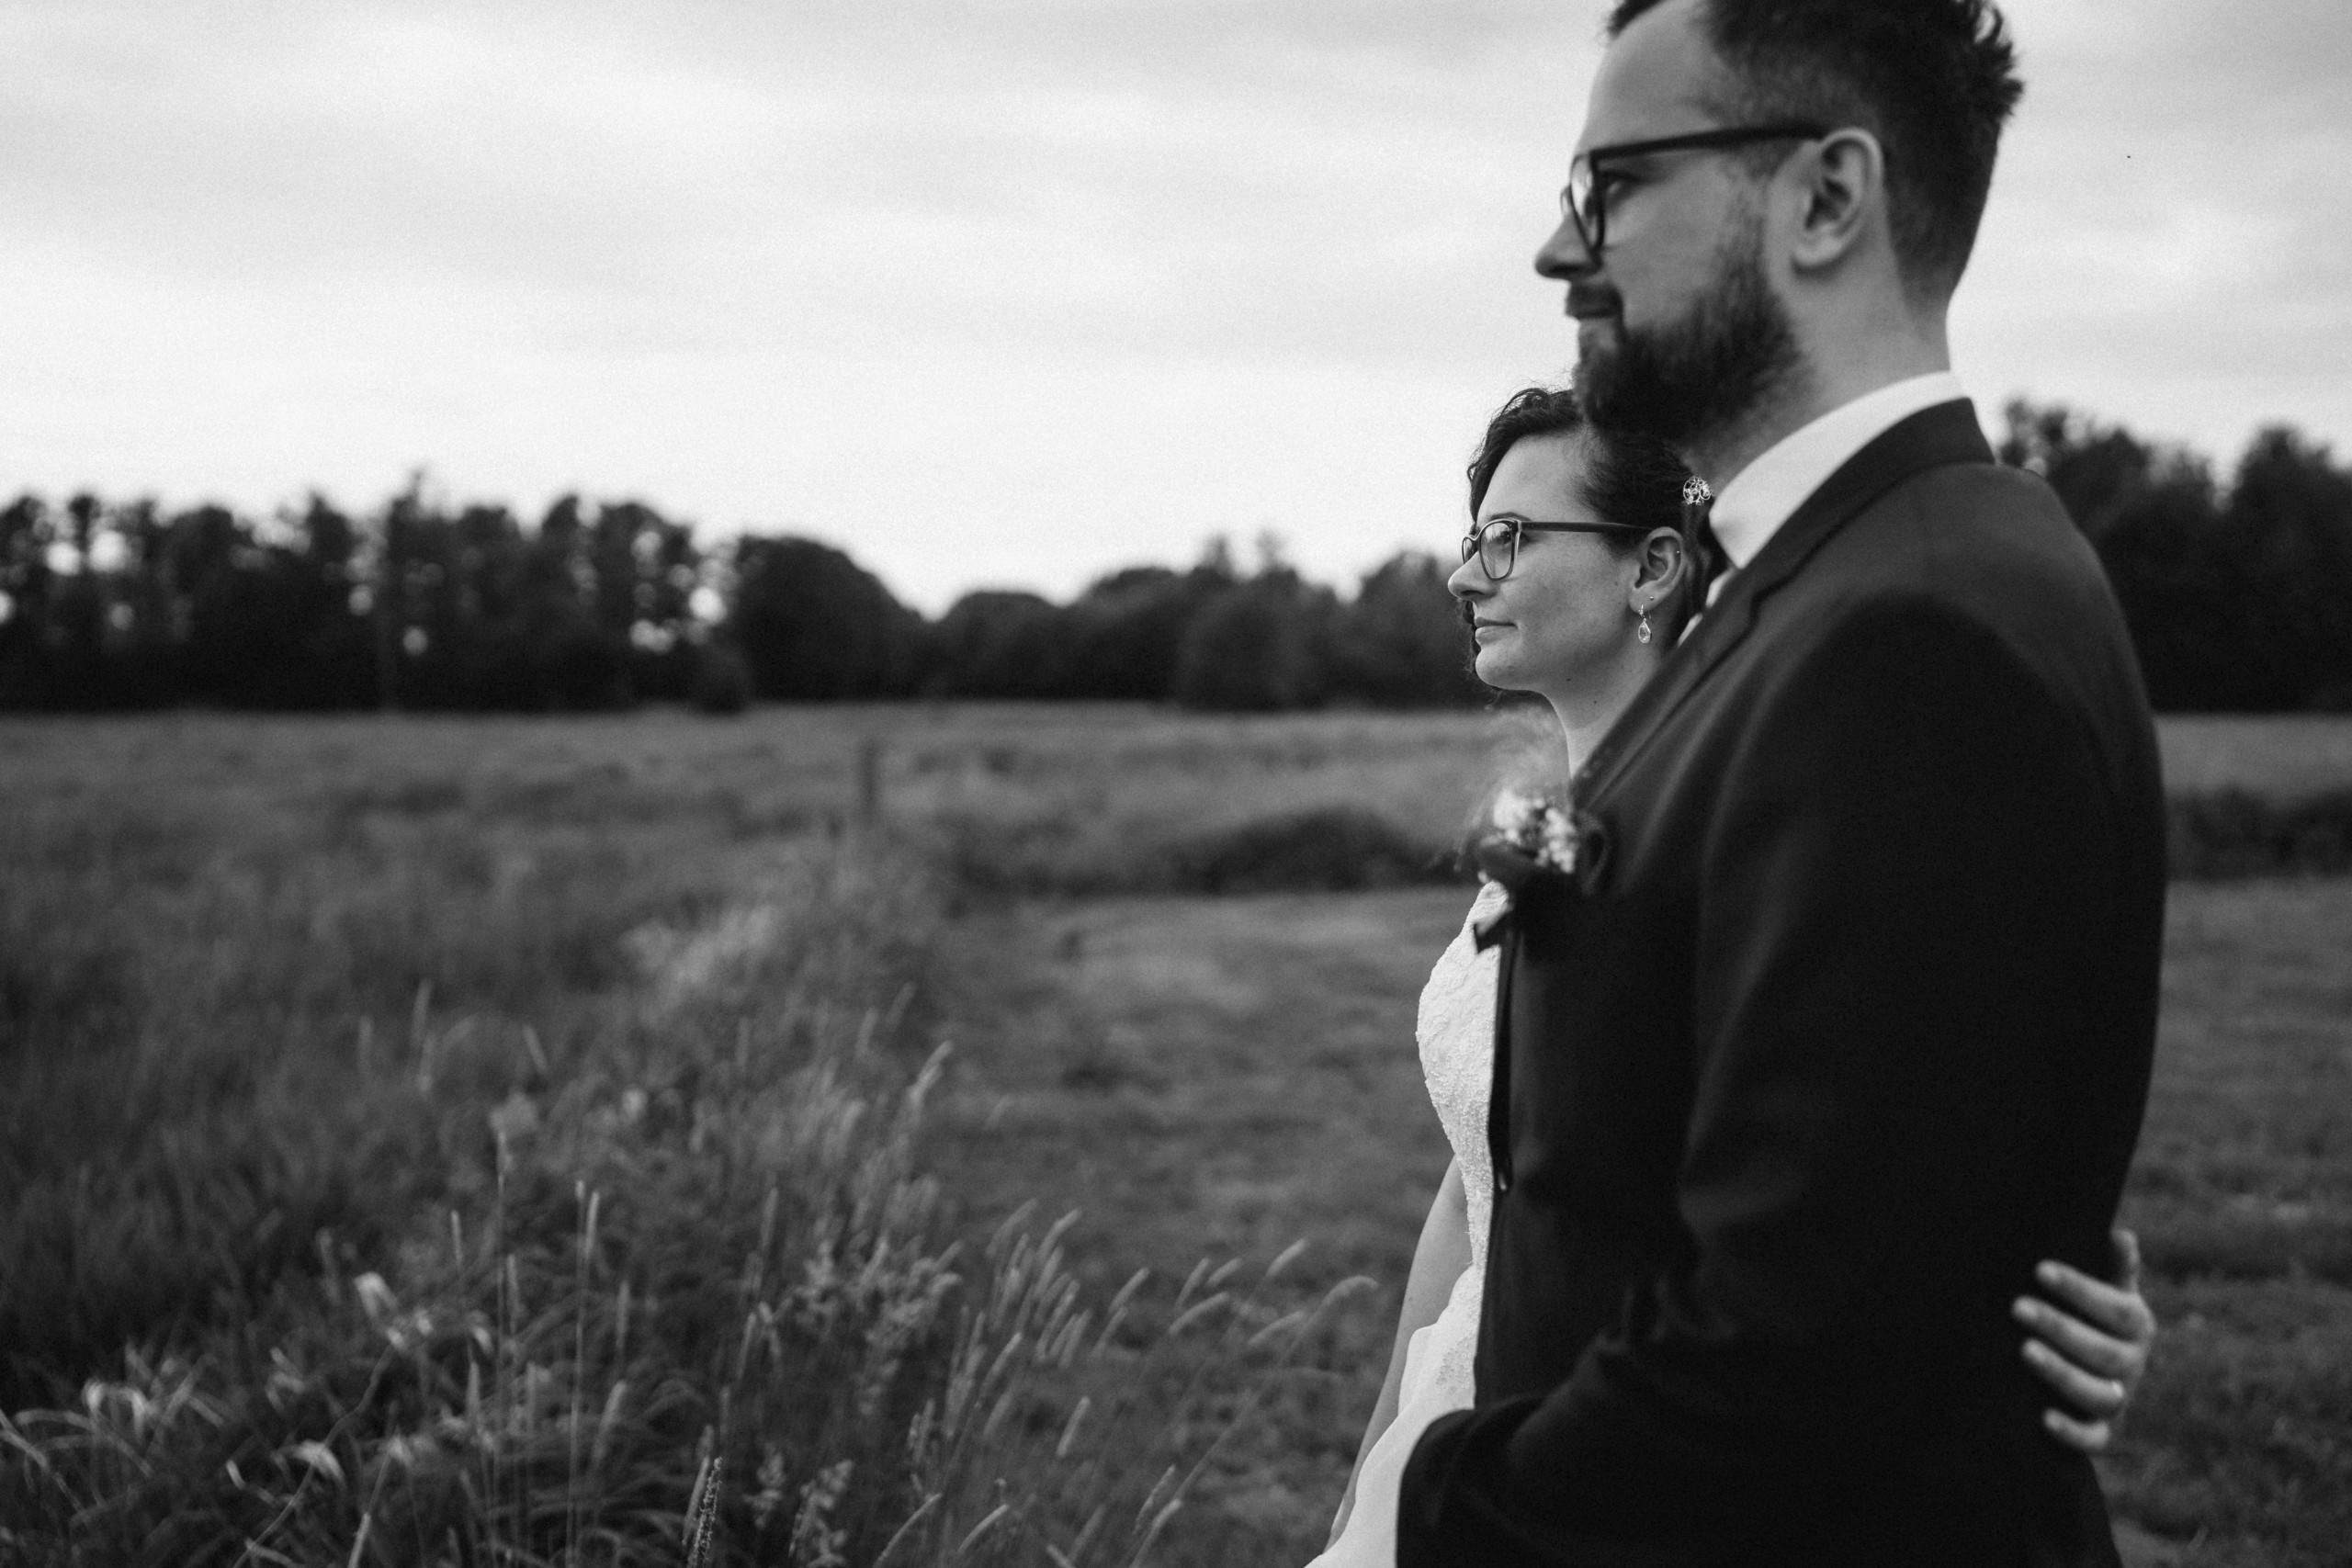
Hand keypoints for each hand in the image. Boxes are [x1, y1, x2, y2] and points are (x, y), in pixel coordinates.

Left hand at [2012, 1227, 2155, 1452]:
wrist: (2088, 1369)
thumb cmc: (2090, 1315)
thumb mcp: (2107, 1289)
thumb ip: (2114, 1266)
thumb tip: (2120, 1235)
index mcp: (2136, 1325)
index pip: (2118, 1308)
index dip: (2081, 1290)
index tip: (2039, 1269)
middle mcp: (2132, 1364)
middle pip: (2105, 1352)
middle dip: (2061, 1328)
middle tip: (2018, 1307)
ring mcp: (2119, 1400)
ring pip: (2100, 1395)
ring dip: (2063, 1373)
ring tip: (2024, 1349)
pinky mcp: (2104, 1434)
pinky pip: (2095, 1440)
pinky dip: (2073, 1432)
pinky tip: (2043, 1418)